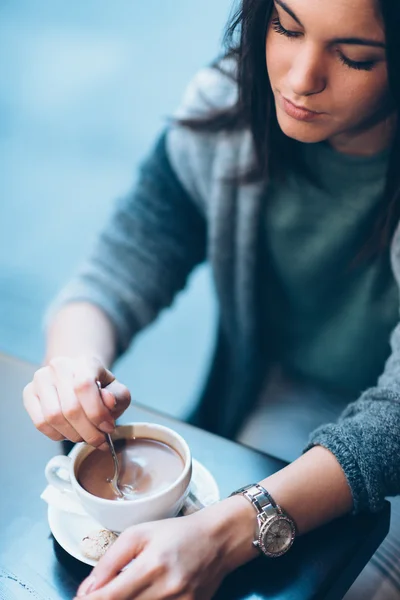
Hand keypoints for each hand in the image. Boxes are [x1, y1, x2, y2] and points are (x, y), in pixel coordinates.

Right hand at [23, 355, 130, 446]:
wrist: (78, 378)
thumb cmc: (100, 388)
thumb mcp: (117, 391)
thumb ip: (118, 396)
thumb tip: (108, 401)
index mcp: (85, 362)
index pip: (85, 386)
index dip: (97, 413)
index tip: (108, 428)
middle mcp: (59, 366)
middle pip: (70, 408)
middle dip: (88, 431)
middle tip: (99, 440)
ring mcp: (41, 379)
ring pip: (54, 417)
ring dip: (73, 435)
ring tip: (85, 436)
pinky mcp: (29, 393)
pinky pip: (40, 423)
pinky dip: (57, 434)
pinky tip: (69, 432)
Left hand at [75, 497, 256, 599]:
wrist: (216, 541)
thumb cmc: (177, 534)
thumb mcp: (139, 534)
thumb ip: (110, 561)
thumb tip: (87, 590)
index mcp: (152, 566)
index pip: (110, 597)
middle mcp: (167, 591)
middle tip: (102, 594)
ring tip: (128, 589)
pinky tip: (144, 596)